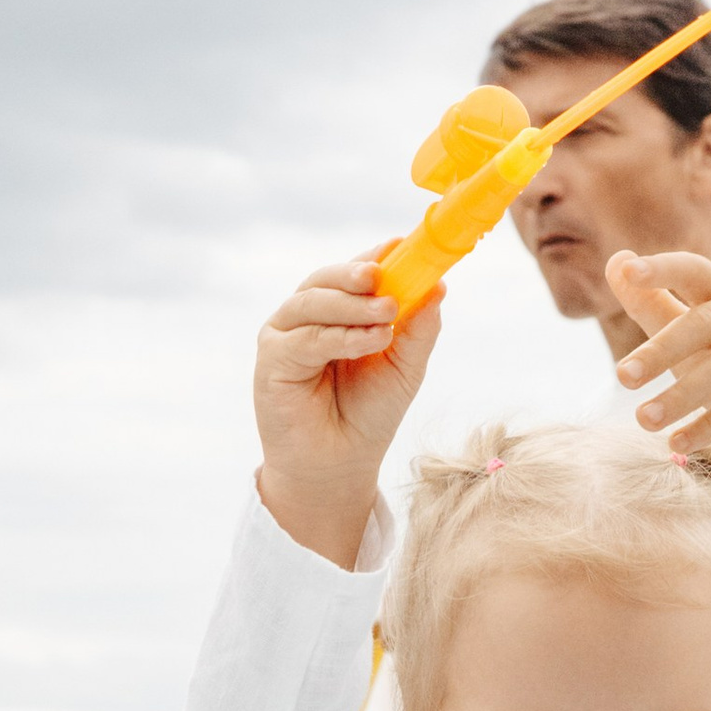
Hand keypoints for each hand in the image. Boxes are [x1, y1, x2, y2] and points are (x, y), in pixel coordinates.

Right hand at [254, 256, 443, 565]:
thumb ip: (418, 328)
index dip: (375, 255)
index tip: (400, 244)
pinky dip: (338, 336)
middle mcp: (307, 317)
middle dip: (357, 272)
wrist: (340, 466)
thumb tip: (439, 284)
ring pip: (312, 302)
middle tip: (386, 275)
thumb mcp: (404, 367)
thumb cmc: (368, 416)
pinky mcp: (271, 362)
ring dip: (351, 305)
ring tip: (386, 314)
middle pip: (326, 278)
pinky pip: (304, 338)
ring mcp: (285, 336)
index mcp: (337, 311)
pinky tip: (369, 340)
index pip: (352, 271)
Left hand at [607, 252, 710, 510]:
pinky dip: (707, 426)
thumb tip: (616, 262)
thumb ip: (653, 305)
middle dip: (660, 350)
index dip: (663, 269)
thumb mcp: (691, 340)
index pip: (695, 270)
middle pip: (705, 323)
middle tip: (621, 377)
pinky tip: (676, 444)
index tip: (629, 273)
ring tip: (644, 419)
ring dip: (680, 397)